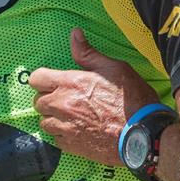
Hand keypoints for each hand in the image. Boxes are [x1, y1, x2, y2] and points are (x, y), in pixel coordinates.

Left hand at [29, 29, 159, 166]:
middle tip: (67, 100)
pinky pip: (55, 139)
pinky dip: (62, 135)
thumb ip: (88, 53)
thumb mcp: (114, 68)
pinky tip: (77, 131)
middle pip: (38, 101)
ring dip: (54, 118)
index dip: (44, 79)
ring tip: (71, 116)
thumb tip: (75, 34)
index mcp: (70, 83)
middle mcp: (62, 105)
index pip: (36, 78)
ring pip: (44, 122)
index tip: (54, 82)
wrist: (143, 134)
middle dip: (49, 99)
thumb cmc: (131, 99)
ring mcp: (64, 127)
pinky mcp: (70, 146)